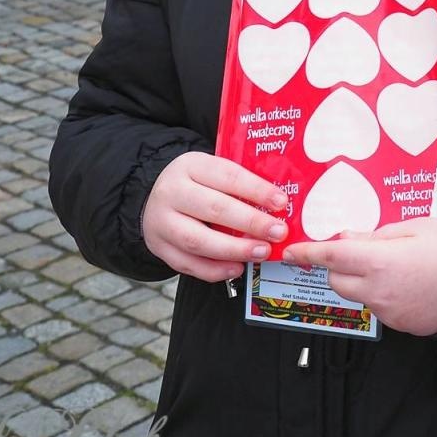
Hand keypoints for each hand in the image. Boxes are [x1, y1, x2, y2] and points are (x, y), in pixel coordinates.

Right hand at [141, 152, 288, 282]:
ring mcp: (161, 222)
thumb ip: (239, 185)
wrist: (155, 199)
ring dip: (234, 249)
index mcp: (190, 166)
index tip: (281, 203)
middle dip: (250, 222)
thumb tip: (280, 204)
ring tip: (261, 252)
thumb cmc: (197, 185)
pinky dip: (213, 270)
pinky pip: (186, 263)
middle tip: (277, 232)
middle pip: (213, 208)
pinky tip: (237, 268)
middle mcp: (171, 192)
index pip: (227, 176)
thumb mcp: (212, 173)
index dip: (256, 190)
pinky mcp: (159, 247)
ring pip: (197, 240)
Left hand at [282, 217, 436, 335]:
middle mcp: (376, 289)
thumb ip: (376, 234)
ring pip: (357, 294)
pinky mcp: (398, 323)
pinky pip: (377, 306)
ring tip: (391, 265)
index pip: (331, 256)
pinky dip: (380, 293)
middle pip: (337, 280)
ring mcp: (386, 310)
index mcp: (379, 260)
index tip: (290, 251)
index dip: (307, 252)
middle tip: (357, 251)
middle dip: (338, 266)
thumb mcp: (415, 227)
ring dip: (360, 280)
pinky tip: (404, 283)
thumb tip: (346, 238)